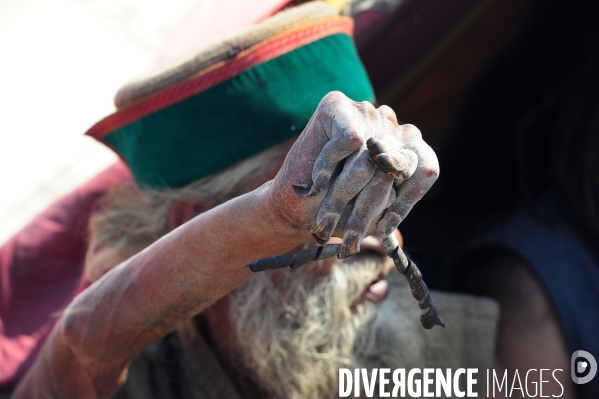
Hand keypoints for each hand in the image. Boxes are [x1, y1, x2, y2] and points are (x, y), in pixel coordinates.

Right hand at [268, 91, 438, 257]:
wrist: (295, 212)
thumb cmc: (339, 211)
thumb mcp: (376, 214)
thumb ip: (395, 194)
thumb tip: (387, 166)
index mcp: (407, 149)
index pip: (425, 169)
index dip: (405, 200)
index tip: (383, 225)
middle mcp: (391, 125)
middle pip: (396, 169)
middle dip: (367, 206)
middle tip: (346, 229)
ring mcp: (366, 112)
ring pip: (371, 160)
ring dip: (344, 192)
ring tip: (327, 204)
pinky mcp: (336, 104)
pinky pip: (350, 140)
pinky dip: (328, 165)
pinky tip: (317, 180)